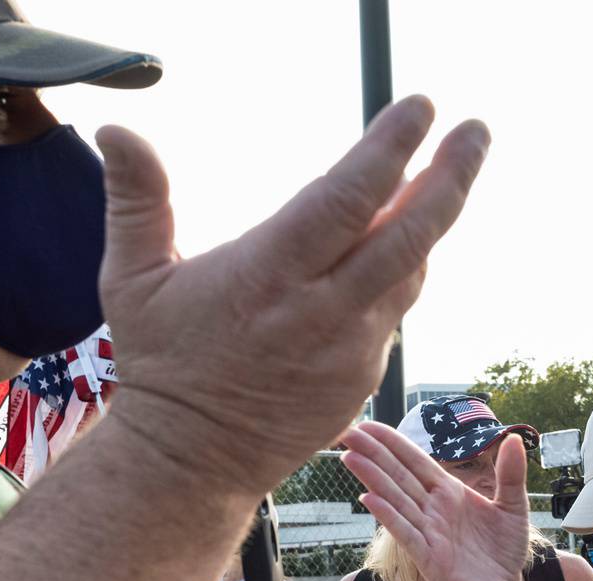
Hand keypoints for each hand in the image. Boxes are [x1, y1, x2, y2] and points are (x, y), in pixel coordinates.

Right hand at [96, 100, 489, 495]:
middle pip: (408, 234)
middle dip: (451, 176)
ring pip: (408, 271)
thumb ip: (136, 199)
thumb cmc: (160, 364)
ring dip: (430, 220)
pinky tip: (398, 240)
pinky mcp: (362, 378)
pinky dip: (398, 270)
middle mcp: (321, 312)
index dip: (390, 148)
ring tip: (447, 171)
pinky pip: (392, 310)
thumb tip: (117, 128)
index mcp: (269, 276)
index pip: (347, 198)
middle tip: (476, 131)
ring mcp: (350, 349)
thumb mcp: (132, 278)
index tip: (419, 106)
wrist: (191, 462)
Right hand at [340, 423, 532, 580]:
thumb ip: (511, 475)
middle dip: (373, 453)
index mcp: (449, 493)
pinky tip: (369, 499)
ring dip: (373, 478)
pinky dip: (388, 516)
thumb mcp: (513, 507)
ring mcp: (427, 533)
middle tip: (346, 430)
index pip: (415, 462)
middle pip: (398, 476)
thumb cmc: (503, 552)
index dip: (393, 443)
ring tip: (350, 457)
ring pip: (396, 499)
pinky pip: (406, 533)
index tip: (369, 425)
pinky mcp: (428, 558)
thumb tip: (512, 439)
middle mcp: (432, 509)